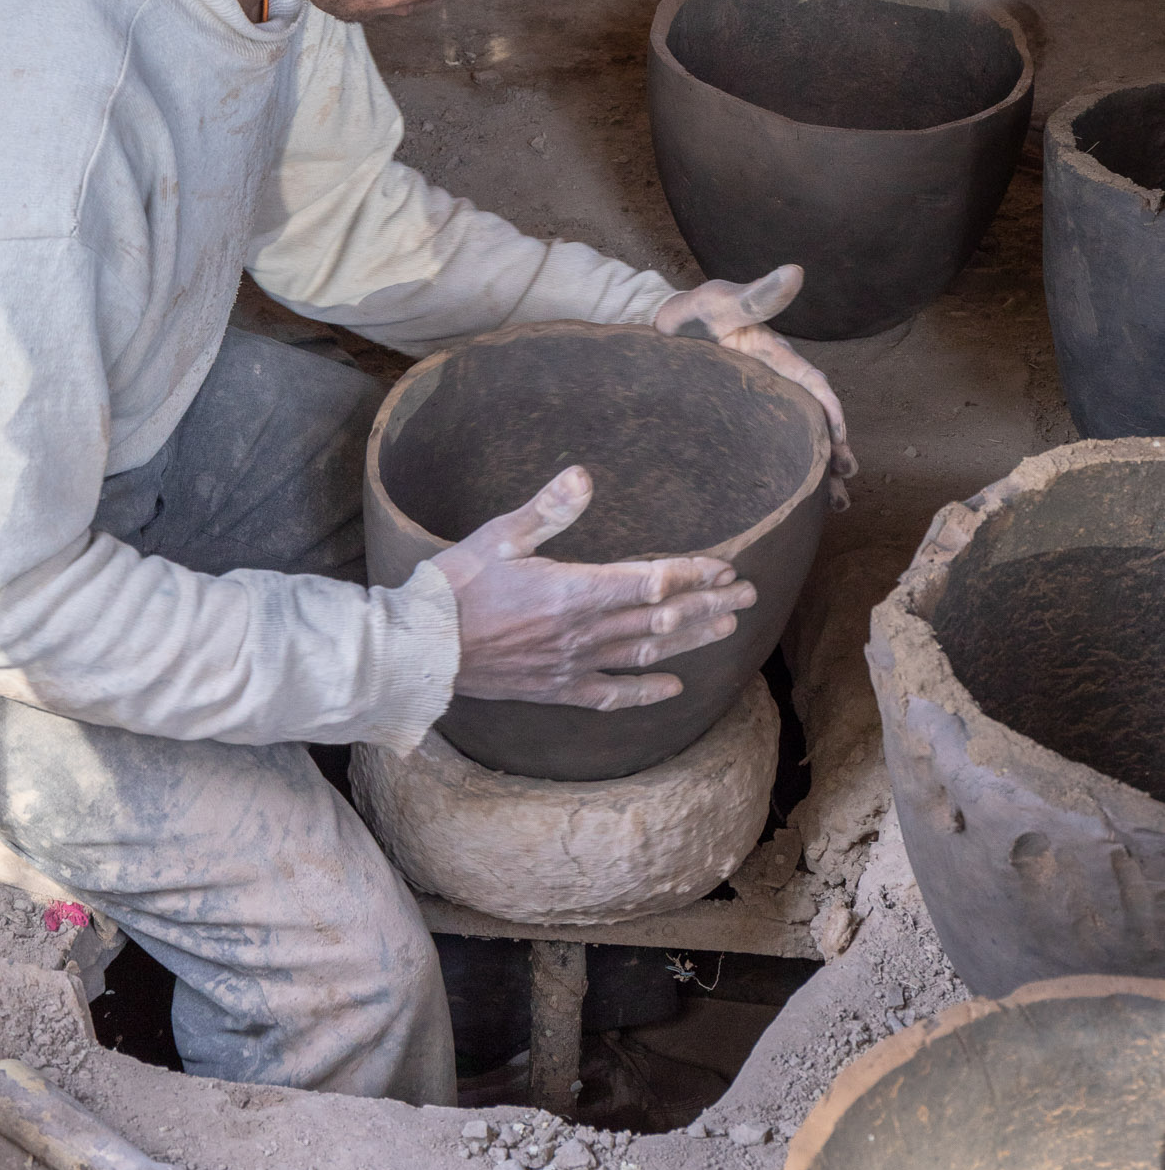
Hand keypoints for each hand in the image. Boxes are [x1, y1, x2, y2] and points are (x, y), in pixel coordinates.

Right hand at [433, 465, 756, 710]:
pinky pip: (610, 694)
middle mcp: (582, 632)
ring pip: (646, 654)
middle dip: (708, 603)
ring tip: (728, 626)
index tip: (725, 565)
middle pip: (661, 619)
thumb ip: (548, 508)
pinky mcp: (556, 688)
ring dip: (691, 640)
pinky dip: (645, 691)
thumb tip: (584, 475)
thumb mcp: (500, 536)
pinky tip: (673, 687)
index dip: (693, 573)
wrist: (421, 647)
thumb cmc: (456, 585)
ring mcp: (571, 664)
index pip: (651, 581)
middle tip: (748, 593)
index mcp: (573, 590)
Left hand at [654, 264, 857, 509]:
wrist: (656, 326)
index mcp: (776, 357)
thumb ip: (756, 295)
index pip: (813, 386)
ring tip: (833, 501)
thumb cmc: (691, 312)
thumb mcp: (721, 302)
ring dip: (816, 466)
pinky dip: (782, 466)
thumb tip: (795, 270)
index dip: (831, 413)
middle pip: (811, 419)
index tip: (842, 442)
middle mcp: (773, 381)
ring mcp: (755, 400)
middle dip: (833, 451)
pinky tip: (786, 494)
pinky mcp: (736, 416)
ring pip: (793, 435)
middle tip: (844, 482)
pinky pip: (765, 442)